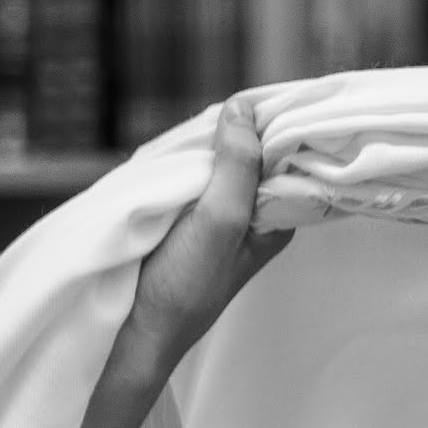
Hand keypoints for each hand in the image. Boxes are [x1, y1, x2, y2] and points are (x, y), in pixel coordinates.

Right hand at [114, 100, 291, 378]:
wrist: (139, 330)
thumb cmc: (185, 285)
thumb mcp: (220, 220)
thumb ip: (238, 167)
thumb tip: (243, 109)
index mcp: (277, 218)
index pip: (288, 158)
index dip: (275, 125)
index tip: (255, 97)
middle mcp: (256, 215)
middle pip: (257, 155)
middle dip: (240, 130)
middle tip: (219, 109)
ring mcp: (222, 216)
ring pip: (225, 162)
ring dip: (211, 143)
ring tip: (196, 125)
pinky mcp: (190, 217)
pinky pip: (198, 175)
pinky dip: (190, 158)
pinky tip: (180, 147)